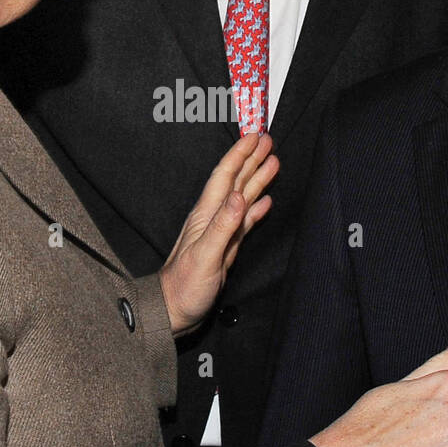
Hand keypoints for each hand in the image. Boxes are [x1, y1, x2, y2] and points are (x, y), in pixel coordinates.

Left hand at [159, 132, 278, 334]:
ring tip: (273, 162)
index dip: (240, 154)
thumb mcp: (205, 255)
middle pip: (235, 181)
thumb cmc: (185, 287)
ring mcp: (220, 232)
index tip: (254, 136)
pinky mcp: (226, 247)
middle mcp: (213, 219)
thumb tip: (240, 197)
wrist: (174, 310)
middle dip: (251, 159)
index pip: (225, 176)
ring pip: (242, 197)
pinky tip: (265, 202)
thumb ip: (223, 226)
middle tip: (267, 140)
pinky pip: (244, 221)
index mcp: (206, 216)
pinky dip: (256, 208)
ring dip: (257, 179)